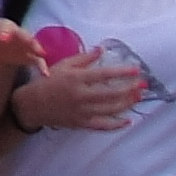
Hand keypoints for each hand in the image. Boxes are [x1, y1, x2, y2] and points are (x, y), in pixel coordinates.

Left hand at [0, 17, 42, 68]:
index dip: (4, 32)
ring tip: (41, 53)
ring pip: (34, 46)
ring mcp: (25, 45)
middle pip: (24, 34)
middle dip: (26, 37)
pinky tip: (45, 75)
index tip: (2, 37)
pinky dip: (43, 66)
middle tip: (29, 41)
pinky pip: (39, 61)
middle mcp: (18, 34)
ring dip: (37, 48)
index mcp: (5, 27)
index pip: (5, 28)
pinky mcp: (30, 56)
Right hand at [15, 47, 147, 131]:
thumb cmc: (47, 81)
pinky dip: (117, 124)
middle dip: (130, 89)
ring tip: (137, 97)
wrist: (32, 104)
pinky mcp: (82, 123)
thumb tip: (100, 50)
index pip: (103, 75)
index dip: (121, 73)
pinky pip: (103, 126)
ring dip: (127, 103)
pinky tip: (127, 120)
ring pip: (111, 109)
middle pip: (111, 94)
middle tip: (142, 85)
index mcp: (75, 79)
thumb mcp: (62, 65)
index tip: (135, 70)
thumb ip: (83, 58)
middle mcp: (80, 95)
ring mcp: (82, 111)